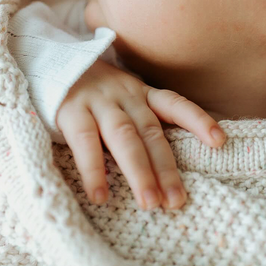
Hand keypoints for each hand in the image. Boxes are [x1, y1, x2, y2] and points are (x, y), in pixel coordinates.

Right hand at [56, 58, 225, 209]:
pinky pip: (85, 141)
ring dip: (139, 172)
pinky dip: (94, 169)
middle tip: (177, 201)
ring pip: (124, 138)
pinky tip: (101, 196)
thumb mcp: (123, 99)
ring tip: (150, 203)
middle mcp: (125, 96)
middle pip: (151, 134)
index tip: (219, 142)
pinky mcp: (70, 110)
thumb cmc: (93, 94)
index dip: (198, 121)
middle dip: (167, 169)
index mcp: (141, 93)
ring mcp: (98, 102)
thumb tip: (168, 166)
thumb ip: (142, 122)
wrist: (46, 62)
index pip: (176, 105)